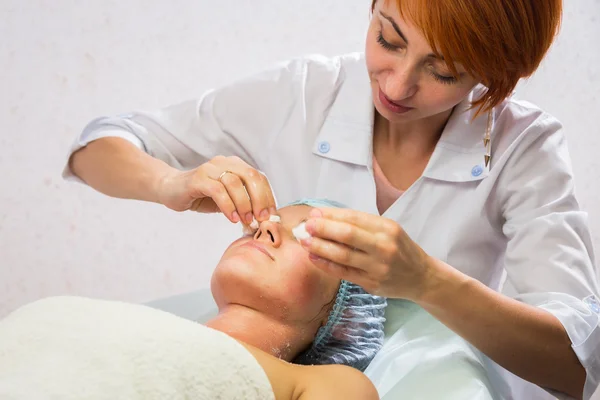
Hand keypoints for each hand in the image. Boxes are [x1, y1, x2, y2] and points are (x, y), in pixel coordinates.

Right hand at [156, 156, 276, 223]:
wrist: (170, 190)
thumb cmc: (202, 196)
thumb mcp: (228, 199)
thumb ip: (244, 203)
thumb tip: (262, 218)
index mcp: (235, 165)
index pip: (258, 177)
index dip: (268, 195)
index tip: (271, 214)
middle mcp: (224, 163)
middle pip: (251, 176)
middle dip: (259, 199)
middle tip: (260, 218)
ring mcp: (210, 169)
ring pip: (235, 183)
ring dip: (244, 205)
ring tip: (245, 220)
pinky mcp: (198, 178)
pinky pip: (218, 191)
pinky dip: (228, 206)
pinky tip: (232, 218)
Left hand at [300, 207, 433, 298]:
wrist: (421, 277)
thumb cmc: (399, 249)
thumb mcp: (387, 230)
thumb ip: (359, 224)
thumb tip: (323, 215)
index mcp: (388, 228)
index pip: (354, 218)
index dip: (331, 215)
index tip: (314, 213)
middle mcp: (384, 247)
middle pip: (348, 235)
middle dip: (323, 229)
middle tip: (306, 226)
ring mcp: (378, 267)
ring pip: (343, 256)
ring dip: (320, 247)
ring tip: (304, 241)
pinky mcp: (372, 284)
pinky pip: (344, 273)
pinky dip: (326, 264)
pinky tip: (313, 257)